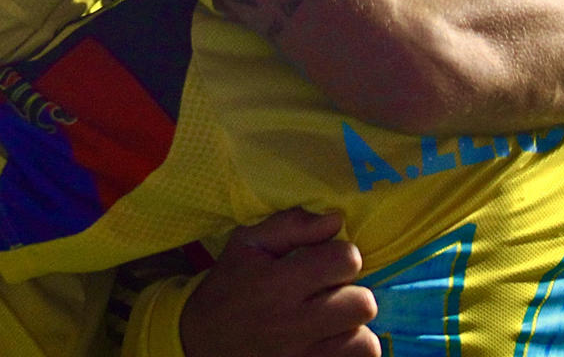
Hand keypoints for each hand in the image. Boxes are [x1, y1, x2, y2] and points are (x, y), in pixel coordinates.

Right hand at [182, 209, 377, 356]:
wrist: (198, 345)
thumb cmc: (227, 289)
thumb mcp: (246, 245)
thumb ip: (291, 225)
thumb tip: (336, 220)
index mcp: (278, 283)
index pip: (346, 261)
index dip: (340, 256)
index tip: (325, 263)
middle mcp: (294, 324)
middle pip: (362, 304)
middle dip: (352, 293)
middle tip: (331, 295)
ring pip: (364, 343)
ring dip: (352, 330)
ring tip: (332, 324)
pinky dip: (348, 353)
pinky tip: (330, 343)